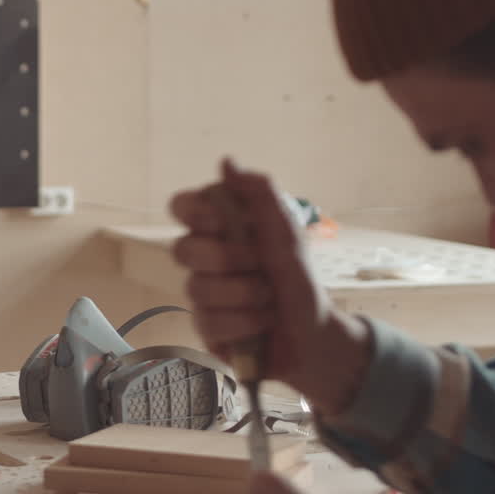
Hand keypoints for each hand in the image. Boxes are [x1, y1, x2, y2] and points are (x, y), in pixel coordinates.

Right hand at [168, 161, 369, 412]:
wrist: (313, 332)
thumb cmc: (299, 278)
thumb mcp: (287, 232)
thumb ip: (260, 194)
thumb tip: (226, 161)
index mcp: (219, 227)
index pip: (180, 206)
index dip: (196, 214)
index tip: (222, 223)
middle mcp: (203, 257)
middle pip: (181, 249)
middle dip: (228, 260)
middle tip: (260, 265)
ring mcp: (201, 293)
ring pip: (197, 289)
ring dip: (245, 295)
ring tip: (269, 300)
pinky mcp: (204, 327)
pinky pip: (208, 322)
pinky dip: (245, 323)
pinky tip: (261, 323)